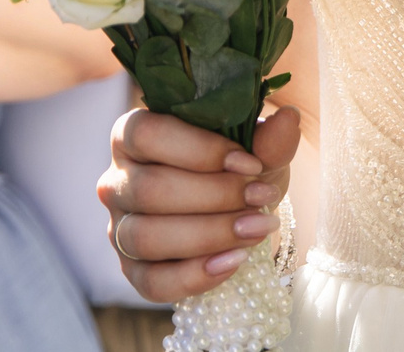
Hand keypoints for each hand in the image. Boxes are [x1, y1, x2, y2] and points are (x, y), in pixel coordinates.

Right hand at [99, 105, 298, 303]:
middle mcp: (116, 180)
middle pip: (149, 189)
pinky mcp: (131, 271)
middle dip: (214, 196)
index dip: (200, 150)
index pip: (148, 134)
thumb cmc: (238, 167)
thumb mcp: (257, 149)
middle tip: (261, 198)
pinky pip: (151, 282)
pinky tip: (233, 261)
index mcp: (133, 134)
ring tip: (255, 229)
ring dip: (208, 235)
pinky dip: (195, 276)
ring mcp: (118, 228)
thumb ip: (268, 138)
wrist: (237, 207)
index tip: (249, 164)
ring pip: (146, 237)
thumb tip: (287, 120)